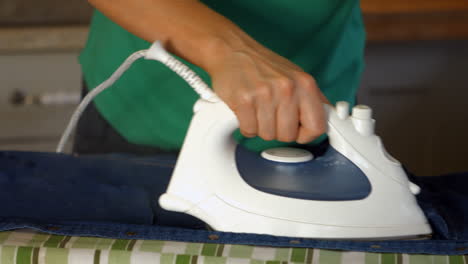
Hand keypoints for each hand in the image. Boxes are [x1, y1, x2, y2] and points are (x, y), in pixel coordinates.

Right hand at [207, 44, 328, 143]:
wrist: (231, 50)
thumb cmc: (262, 65)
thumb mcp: (296, 76)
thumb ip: (312, 99)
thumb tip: (329, 118)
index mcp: (305, 84)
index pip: (317, 127)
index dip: (306, 134)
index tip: (298, 131)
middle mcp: (287, 89)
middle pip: (288, 136)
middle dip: (278, 130)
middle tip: (271, 114)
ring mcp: (265, 95)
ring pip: (268, 135)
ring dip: (261, 127)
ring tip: (258, 109)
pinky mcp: (244, 101)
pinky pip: (249, 130)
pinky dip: (246, 125)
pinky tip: (247, 110)